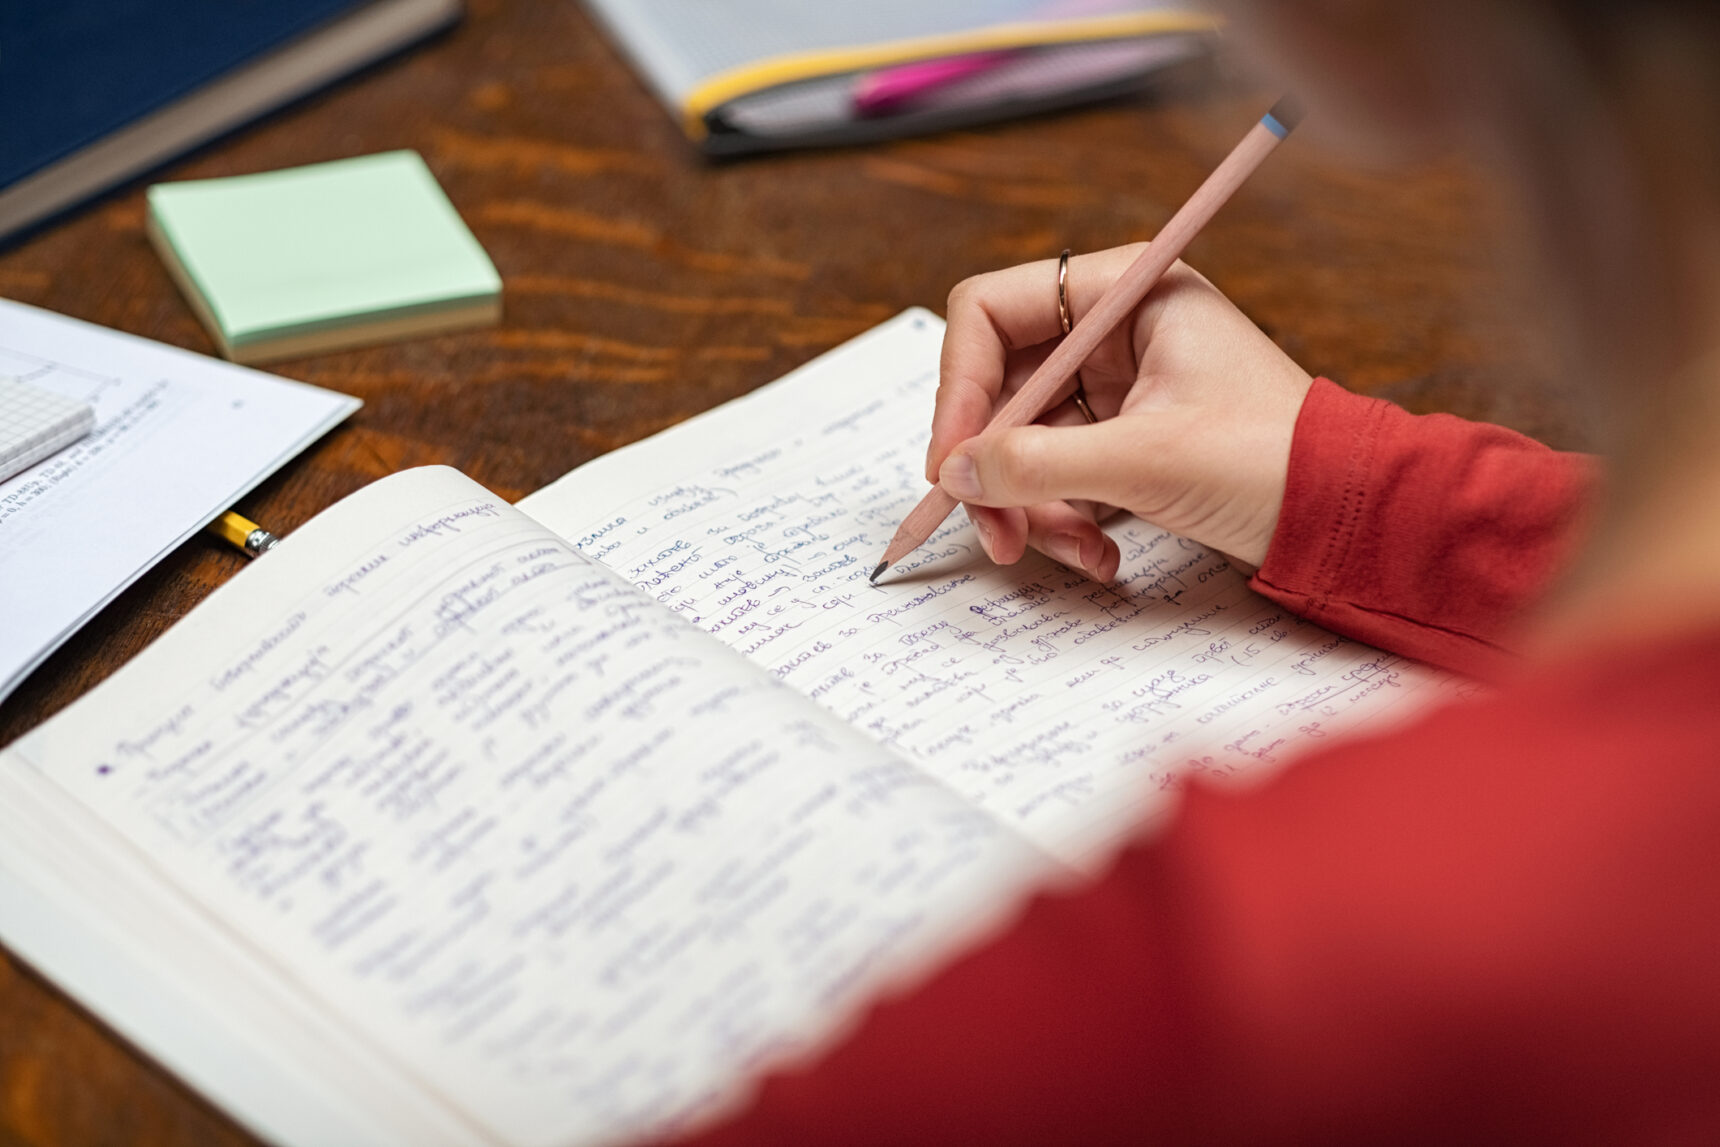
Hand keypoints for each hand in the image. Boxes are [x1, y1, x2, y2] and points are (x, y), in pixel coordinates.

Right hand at [928, 247, 1314, 579]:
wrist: (1348, 515)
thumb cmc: (1271, 461)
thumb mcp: (1144, 460)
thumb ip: (1037, 463)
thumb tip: (955, 472)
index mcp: (1124, 292)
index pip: (991, 314)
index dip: (960, 388)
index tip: (952, 462)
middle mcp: (1113, 328)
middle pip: (999, 387)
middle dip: (992, 466)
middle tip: (994, 530)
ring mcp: (1117, 386)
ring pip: (1022, 440)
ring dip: (1028, 505)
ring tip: (1064, 551)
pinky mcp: (1125, 438)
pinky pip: (1057, 474)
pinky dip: (1063, 518)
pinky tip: (1099, 552)